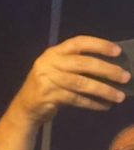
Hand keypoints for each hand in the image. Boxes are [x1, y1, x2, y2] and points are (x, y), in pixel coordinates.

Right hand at [11, 35, 128, 125]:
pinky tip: (104, 106)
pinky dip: (93, 103)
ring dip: (103, 90)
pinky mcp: (48, 95)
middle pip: (82, 64)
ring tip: (120, 96)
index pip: (78, 43)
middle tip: (125, 77)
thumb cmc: (49, 85)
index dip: (98, 45)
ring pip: (81, 83)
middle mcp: (49, 63)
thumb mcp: (59, 70)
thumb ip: (78, 65)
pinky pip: (76, 99)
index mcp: (54, 53)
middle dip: (107, 70)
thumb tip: (113, 68)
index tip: (117, 51)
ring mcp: (47, 79)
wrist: (25, 107)